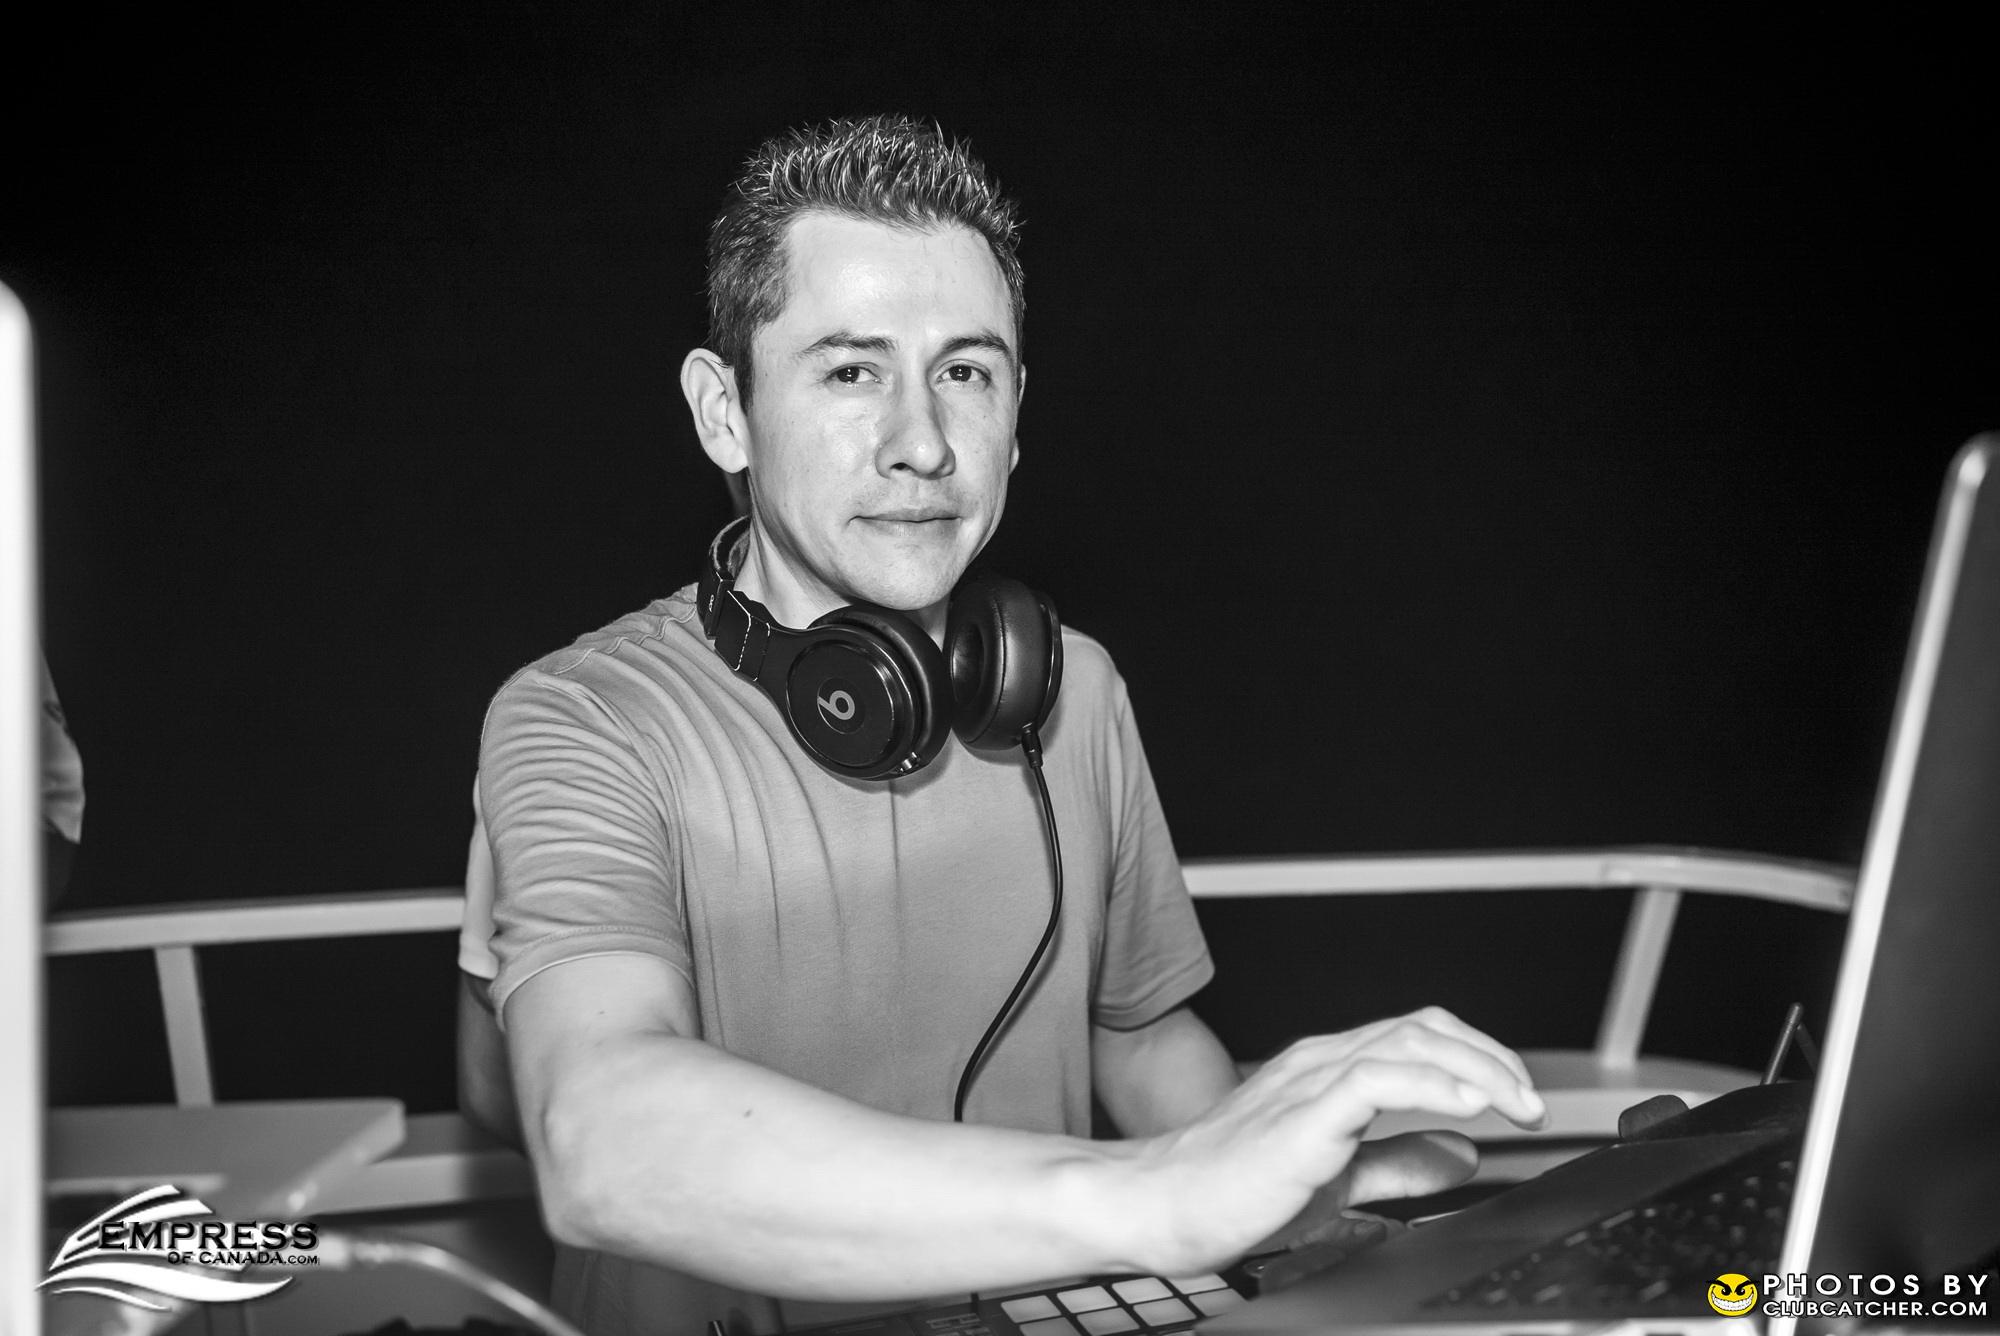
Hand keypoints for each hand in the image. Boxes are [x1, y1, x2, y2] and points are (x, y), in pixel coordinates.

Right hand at [1120, 1007, 1544, 1275]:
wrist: (1162, 1206)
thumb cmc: (1232, 1192)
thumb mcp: (1340, 1178)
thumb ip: (1399, 1162)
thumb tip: (1464, 1153)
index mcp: (1328, 1070)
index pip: (1418, 1035)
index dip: (1478, 1057)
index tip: (1518, 1097)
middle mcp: (1322, 1061)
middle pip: (1424, 1028)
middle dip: (1491, 1059)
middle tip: (1532, 1103)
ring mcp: (1310, 1081)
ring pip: (1408, 1043)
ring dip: (1477, 1070)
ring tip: (1518, 1105)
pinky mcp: (1302, 1115)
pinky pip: (1376, 1080)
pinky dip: (1432, 1086)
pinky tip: (1468, 1109)